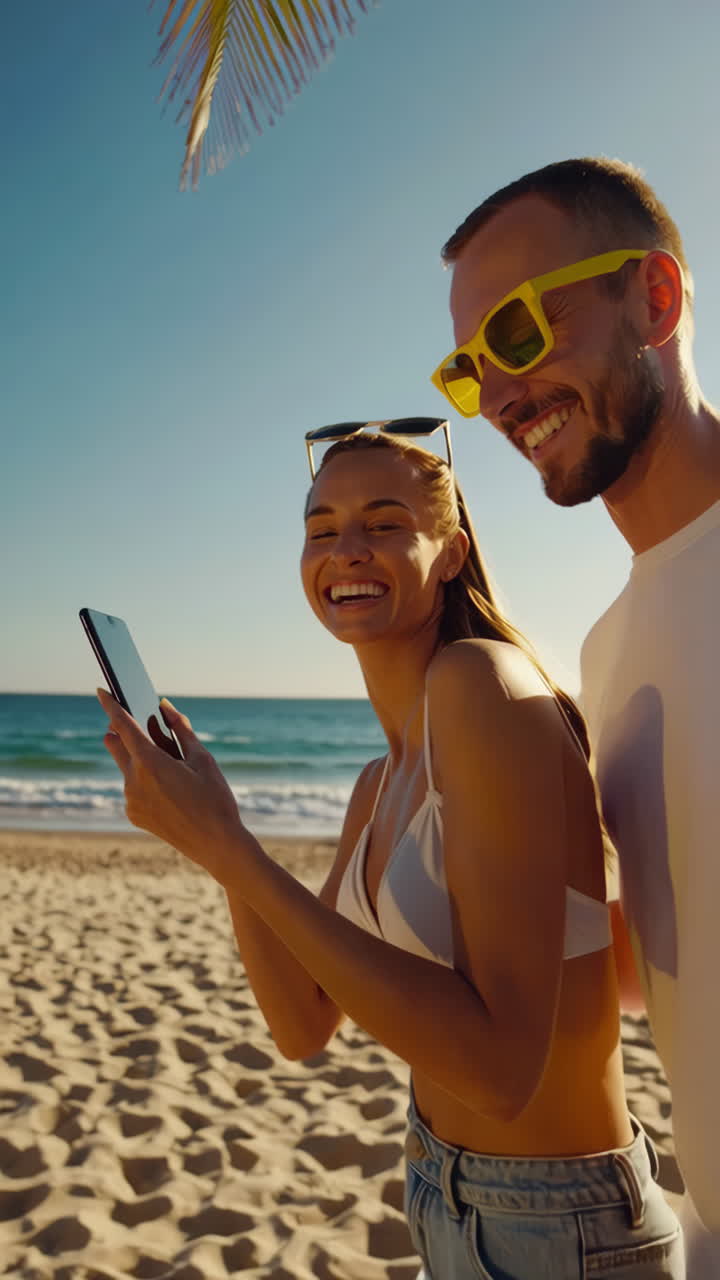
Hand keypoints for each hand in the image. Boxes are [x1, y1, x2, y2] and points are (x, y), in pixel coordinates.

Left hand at [97, 689, 243, 881]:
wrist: (217, 846)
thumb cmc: (215, 799)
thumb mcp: (203, 759)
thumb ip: (181, 729)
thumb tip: (164, 707)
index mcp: (150, 762)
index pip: (123, 725)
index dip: (111, 705)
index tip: (101, 690)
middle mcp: (133, 781)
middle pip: (117, 745)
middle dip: (124, 732)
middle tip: (141, 724)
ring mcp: (130, 800)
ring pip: (126, 767)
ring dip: (139, 758)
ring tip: (169, 763)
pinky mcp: (133, 814)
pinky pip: (132, 788)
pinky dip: (143, 779)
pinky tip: (168, 787)